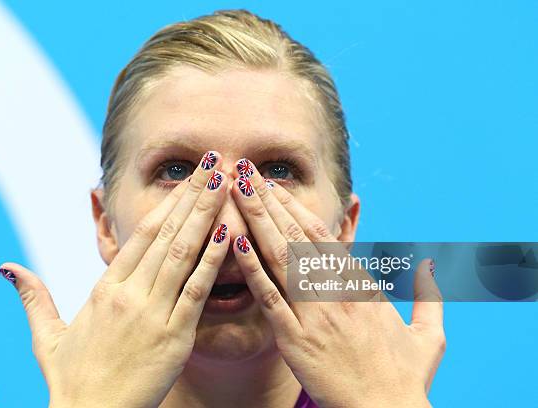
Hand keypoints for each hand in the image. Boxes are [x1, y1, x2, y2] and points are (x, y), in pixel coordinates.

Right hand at [0, 152, 230, 407]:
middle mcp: (130, 293)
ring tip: (225, 183)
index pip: (141, 235)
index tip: (188, 178)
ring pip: (184, 253)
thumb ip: (34, 297)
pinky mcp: (175, 336)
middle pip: (166, 233)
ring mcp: (154, 313)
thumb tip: (9, 268)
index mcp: (106, 289)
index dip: (168, 203)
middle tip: (214, 162)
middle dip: (193, 195)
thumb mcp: (47, 337)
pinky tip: (230, 231)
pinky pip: (198, 289)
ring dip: (206, 214)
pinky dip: (214, 259)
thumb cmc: (72, 380)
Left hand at [230, 159, 444, 407]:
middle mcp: (337, 291)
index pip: (323, 236)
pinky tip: (236, 242)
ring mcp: (315, 312)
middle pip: (297, 235)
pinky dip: (252, 267)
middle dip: (269, 200)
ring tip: (238, 190)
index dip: (296, 207)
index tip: (275, 187)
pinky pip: (269, 296)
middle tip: (246, 171)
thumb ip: (428, 295)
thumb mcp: (429, 334)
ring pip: (281, 256)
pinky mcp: (295, 338)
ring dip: (257, 219)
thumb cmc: (406, 377)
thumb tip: (431, 267)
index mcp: (363, 285)